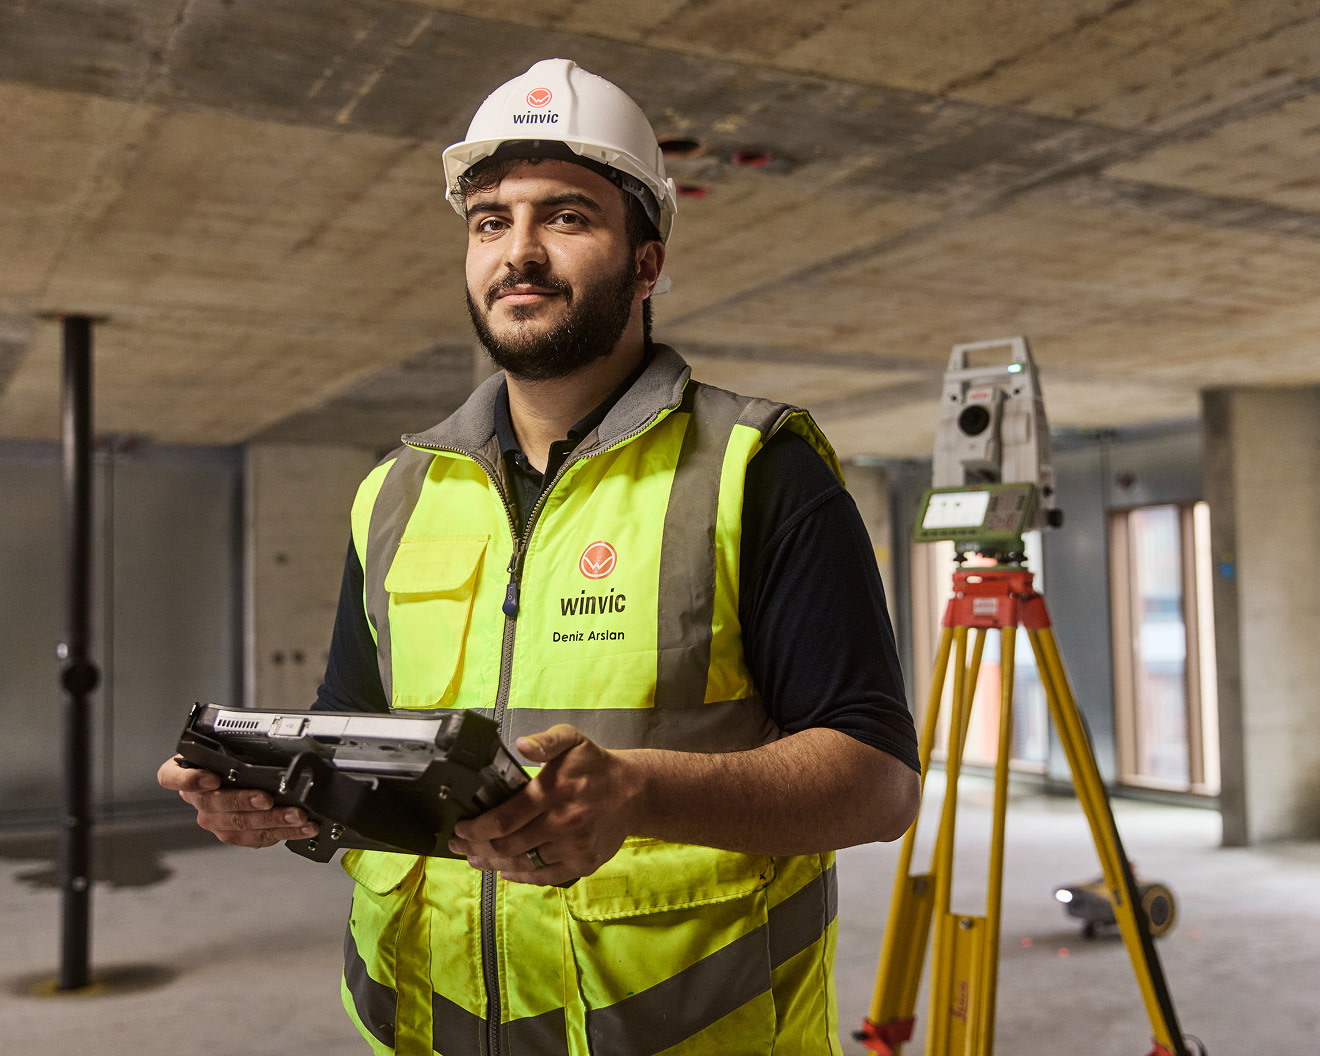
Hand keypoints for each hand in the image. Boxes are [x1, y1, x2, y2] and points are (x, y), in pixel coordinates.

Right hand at [157, 756, 318, 848]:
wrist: (239, 774)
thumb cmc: (231, 756)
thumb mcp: (228, 744)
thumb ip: (235, 745)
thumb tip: (266, 743)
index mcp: (186, 772)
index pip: (171, 778)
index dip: (189, 780)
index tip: (212, 778)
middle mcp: (198, 799)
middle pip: (215, 805)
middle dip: (245, 802)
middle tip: (267, 799)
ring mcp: (215, 819)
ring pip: (239, 825)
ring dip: (272, 821)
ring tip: (295, 816)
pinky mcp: (234, 834)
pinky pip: (255, 837)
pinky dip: (282, 832)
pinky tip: (300, 828)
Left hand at [447, 724, 641, 886]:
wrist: (634, 791)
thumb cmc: (594, 765)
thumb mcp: (571, 740)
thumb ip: (545, 741)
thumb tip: (521, 745)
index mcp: (555, 791)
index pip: (505, 819)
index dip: (476, 829)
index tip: (459, 829)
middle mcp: (564, 822)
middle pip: (508, 845)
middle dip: (476, 847)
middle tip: (459, 845)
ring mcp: (574, 847)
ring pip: (523, 863)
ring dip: (493, 864)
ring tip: (476, 859)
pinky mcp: (584, 863)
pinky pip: (544, 876)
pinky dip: (521, 876)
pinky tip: (506, 870)